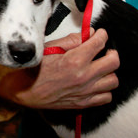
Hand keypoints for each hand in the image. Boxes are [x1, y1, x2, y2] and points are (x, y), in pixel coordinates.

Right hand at [0, 28, 119, 109]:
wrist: (24, 90)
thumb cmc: (34, 68)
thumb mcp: (49, 47)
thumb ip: (72, 40)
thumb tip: (89, 34)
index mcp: (75, 60)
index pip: (100, 42)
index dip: (102, 35)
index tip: (99, 34)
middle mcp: (84, 76)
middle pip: (113, 61)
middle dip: (110, 52)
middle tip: (103, 50)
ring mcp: (85, 91)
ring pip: (113, 80)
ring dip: (108, 71)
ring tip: (99, 67)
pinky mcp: (83, 103)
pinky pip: (106, 97)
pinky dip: (105, 89)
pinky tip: (96, 82)